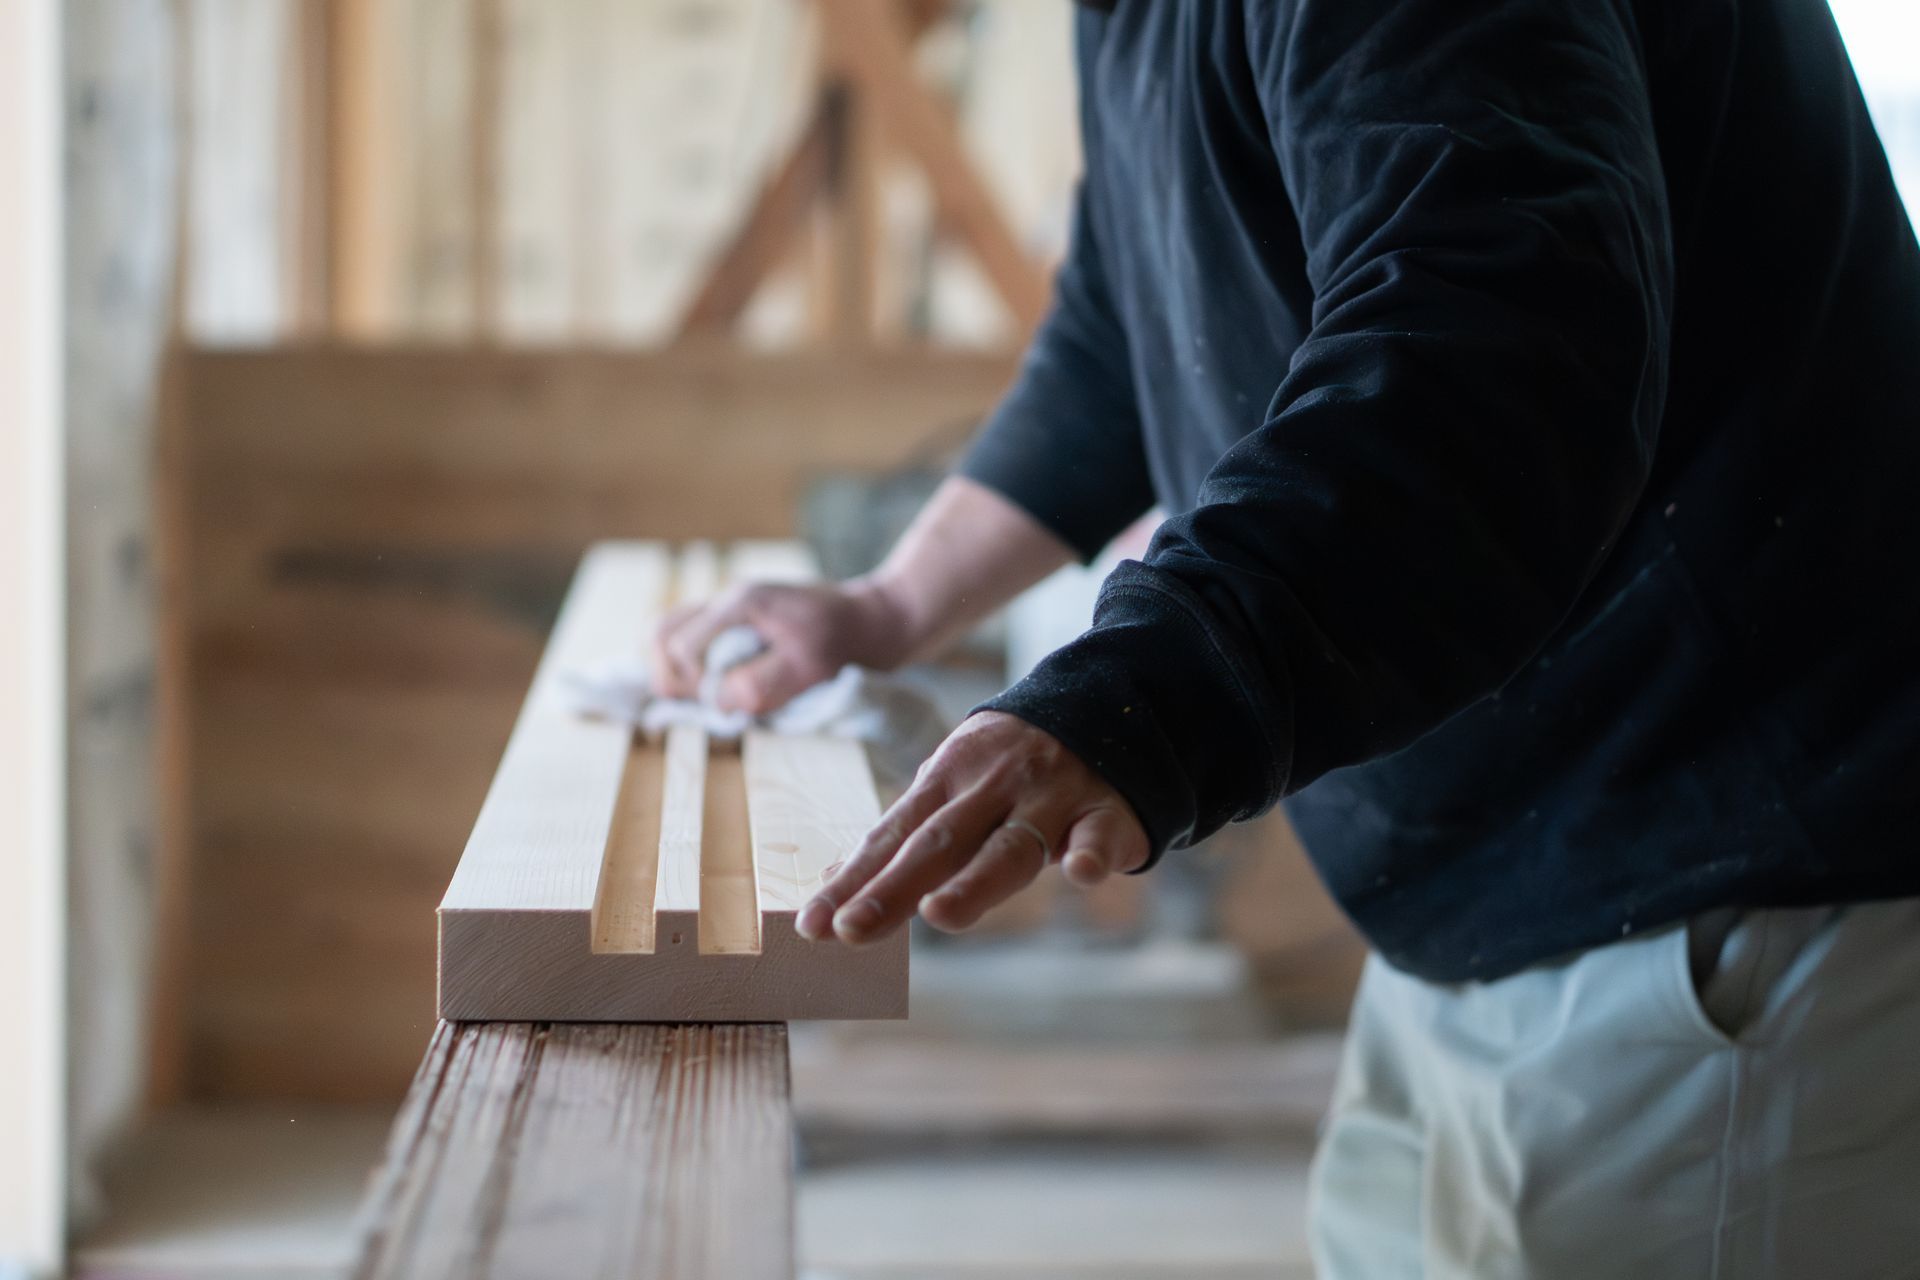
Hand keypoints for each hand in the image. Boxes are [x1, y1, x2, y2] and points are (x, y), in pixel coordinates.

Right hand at [653, 578, 909, 713]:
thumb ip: (761, 684)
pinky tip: (714, 685)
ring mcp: (729, 607)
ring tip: (704, 697)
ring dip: (676, 670)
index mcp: (740, 603)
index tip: (722, 703)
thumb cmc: (846, 640)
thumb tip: (718, 701)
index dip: (692, 683)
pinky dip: (691, 664)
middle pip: (661, 634)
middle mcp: (727, 599)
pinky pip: (692, 636)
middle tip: (704, 702)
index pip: (680, 646)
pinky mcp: (737, 620)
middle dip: (671, 675)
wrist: (874, 618)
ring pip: (670, 632)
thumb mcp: (810, 668)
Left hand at [796, 711, 1150, 943]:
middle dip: (893, 888)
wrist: (1104, 709)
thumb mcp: (952, 786)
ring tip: (938, 913)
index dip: (853, 881)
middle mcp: (994, 787)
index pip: (891, 836)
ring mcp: (1051, 798)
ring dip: (975, 880)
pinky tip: (1079, 872)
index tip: (813, 925)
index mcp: (947, 780)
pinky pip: (1099, 833)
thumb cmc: (1010, 767)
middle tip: (852, 929)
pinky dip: (1091, 851)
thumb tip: (836, 883)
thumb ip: (904, 835)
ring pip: (1011, 845)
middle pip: (939, 843)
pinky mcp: (1107, 812)